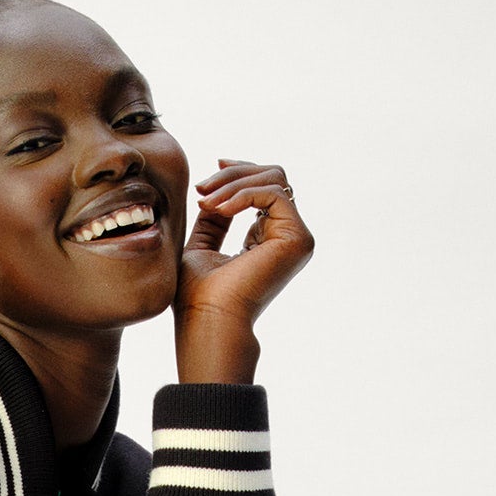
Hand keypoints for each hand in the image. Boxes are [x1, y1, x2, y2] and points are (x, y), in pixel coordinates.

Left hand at [174, 160, 315, 384]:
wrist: (208, 320)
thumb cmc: (198, 296)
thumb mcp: (203, 244)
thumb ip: (216, 216)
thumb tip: (220, 187)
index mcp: (268, 240)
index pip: (263, 189)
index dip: (237, 174)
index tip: (206, 178)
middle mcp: (287, 238)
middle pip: (272, 177)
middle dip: (232, 175)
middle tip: (201, 188)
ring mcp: (296, 238)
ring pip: (274, 180)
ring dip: (233, 184)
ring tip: (205, 201)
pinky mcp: (298, 239)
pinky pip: (273, 194)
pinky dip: (242, 194)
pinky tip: (218, 209)